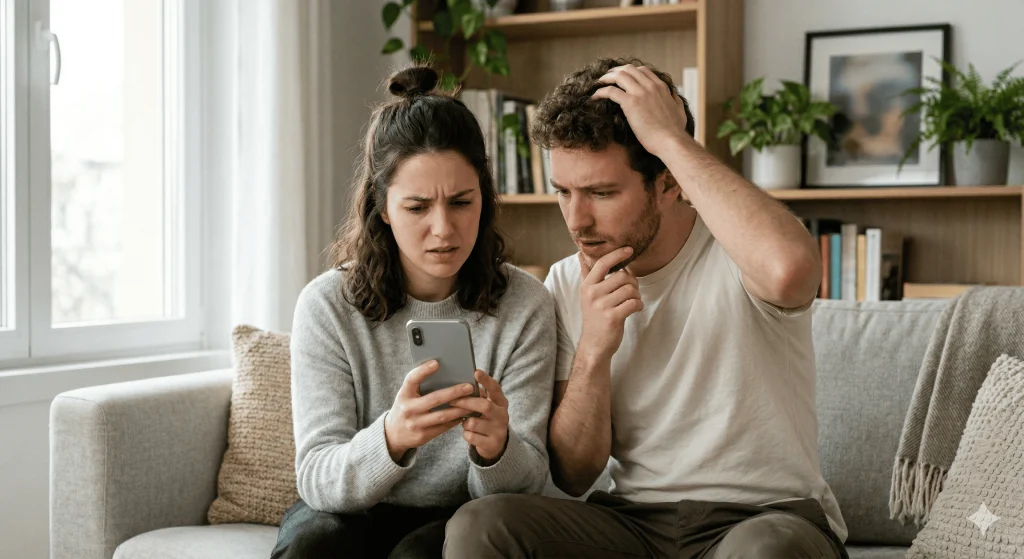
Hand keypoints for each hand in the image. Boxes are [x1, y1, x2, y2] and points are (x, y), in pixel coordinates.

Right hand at [384, 360, 476, 462]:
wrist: (393, 434)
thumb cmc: (405, 408)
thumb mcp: (406, 395)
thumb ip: (419, 386)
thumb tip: (442, 370)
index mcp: (403, 394)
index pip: (411, 379)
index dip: (423, 371)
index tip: (437, 363)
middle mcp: (408, 409)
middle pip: (434, 399)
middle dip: (454, 392)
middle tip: (469, 386)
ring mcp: (415, 424)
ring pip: (442, 415)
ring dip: (460, 408)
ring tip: (473, 401)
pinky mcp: (423, 436)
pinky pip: (443, 427)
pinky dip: (456, 420)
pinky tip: (465, 413)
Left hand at [449, 370, 509, 465]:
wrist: (496, 445)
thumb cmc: (486, 420)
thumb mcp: (486, 407)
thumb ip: (478, 397)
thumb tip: (460, 384)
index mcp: (501, 402)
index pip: (495, 388)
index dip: (486, 380)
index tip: (476, 372)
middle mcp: (502, 415)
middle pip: (484, 406)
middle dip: (466, 402)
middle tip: (452, 400)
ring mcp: (499, 430)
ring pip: (474, 423)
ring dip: (465, 422)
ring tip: (466, 422)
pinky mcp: (492, 444)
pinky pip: (471, 436)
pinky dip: (466, 434)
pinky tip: (469, 433)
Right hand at [578, 246, 642, 362]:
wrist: (594, 345)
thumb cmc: (594, 317)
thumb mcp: (587, 295)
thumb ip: (586, 275)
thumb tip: (579, 255)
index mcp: (587, 286)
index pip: (603, 263)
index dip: (617, 254)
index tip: (629, 250)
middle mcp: (592, 294)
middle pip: (623, 276)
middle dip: (633, 283)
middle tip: (631, 292)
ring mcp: (602, 306)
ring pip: (630, 290)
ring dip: (637, 296)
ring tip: (632, 302)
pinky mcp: (613, 317)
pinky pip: (634, 303)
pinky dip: (638, 305)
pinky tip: (634, 310)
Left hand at [592, 64, 691, 158]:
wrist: (671, 141)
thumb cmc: (675, 131)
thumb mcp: (679, 110)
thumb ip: (675, 99)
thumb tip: (673, 94)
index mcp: (661, 87)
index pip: (643, 71)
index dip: (630, 71)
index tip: (622, 77)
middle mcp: (650, 86)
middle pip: (628, 69)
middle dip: (615, 71)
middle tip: (607, 78)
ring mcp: (640, 93)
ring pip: (618, 76)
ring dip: (606, 78)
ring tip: (598, 83)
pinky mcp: (630, 103)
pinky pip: (610, 91)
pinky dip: (600, 92)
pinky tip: (594, 97)